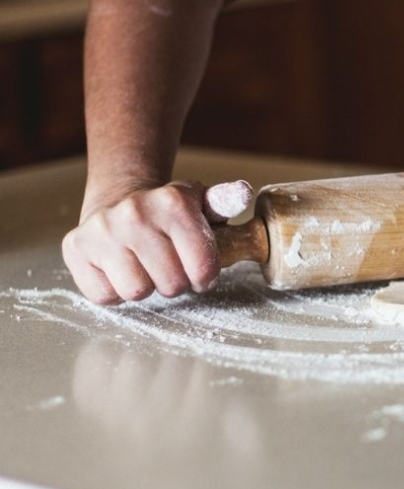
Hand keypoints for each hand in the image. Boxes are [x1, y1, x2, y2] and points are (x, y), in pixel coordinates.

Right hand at [62, 180, 219, 304]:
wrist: (119, 201)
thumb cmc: (169, 215)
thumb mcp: (202, 205)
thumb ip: (225, 202)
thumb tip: (243, 193)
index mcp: (173, 202)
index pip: (203, 268)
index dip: (205, 277)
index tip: (200, 271)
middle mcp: (135, 213)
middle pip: (171, 285)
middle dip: (176, 282)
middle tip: (170, 266)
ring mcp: (102, 231)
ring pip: (137, 292)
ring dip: (146, 286)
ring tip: (145, 266)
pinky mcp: (76, 248)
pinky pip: (105, 295)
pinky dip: (115, 290)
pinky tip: (121, 268)